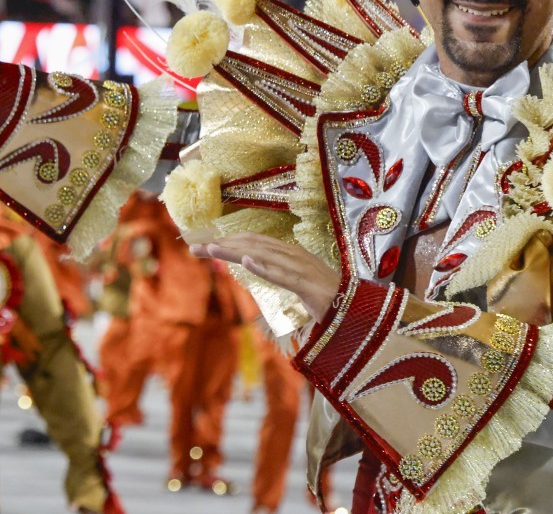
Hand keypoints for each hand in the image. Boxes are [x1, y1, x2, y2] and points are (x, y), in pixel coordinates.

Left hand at [191, 232, 342, 320]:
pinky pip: (285, 276)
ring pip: (263, 256)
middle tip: (193, 247)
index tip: (202, 244)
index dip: (227, 240)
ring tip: (211, 249)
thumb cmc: (328, 300)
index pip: (253, 242)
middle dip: (221, 244)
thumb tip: (254, 265)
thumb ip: (277, 273)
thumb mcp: (297, 283)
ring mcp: (303, 270)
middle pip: (252, 244)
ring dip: (235, 251)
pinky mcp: (310, 287)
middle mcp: (294, 256)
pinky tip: (247, 263)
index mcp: (290, 255)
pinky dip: (265, 268)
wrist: (359, 312)